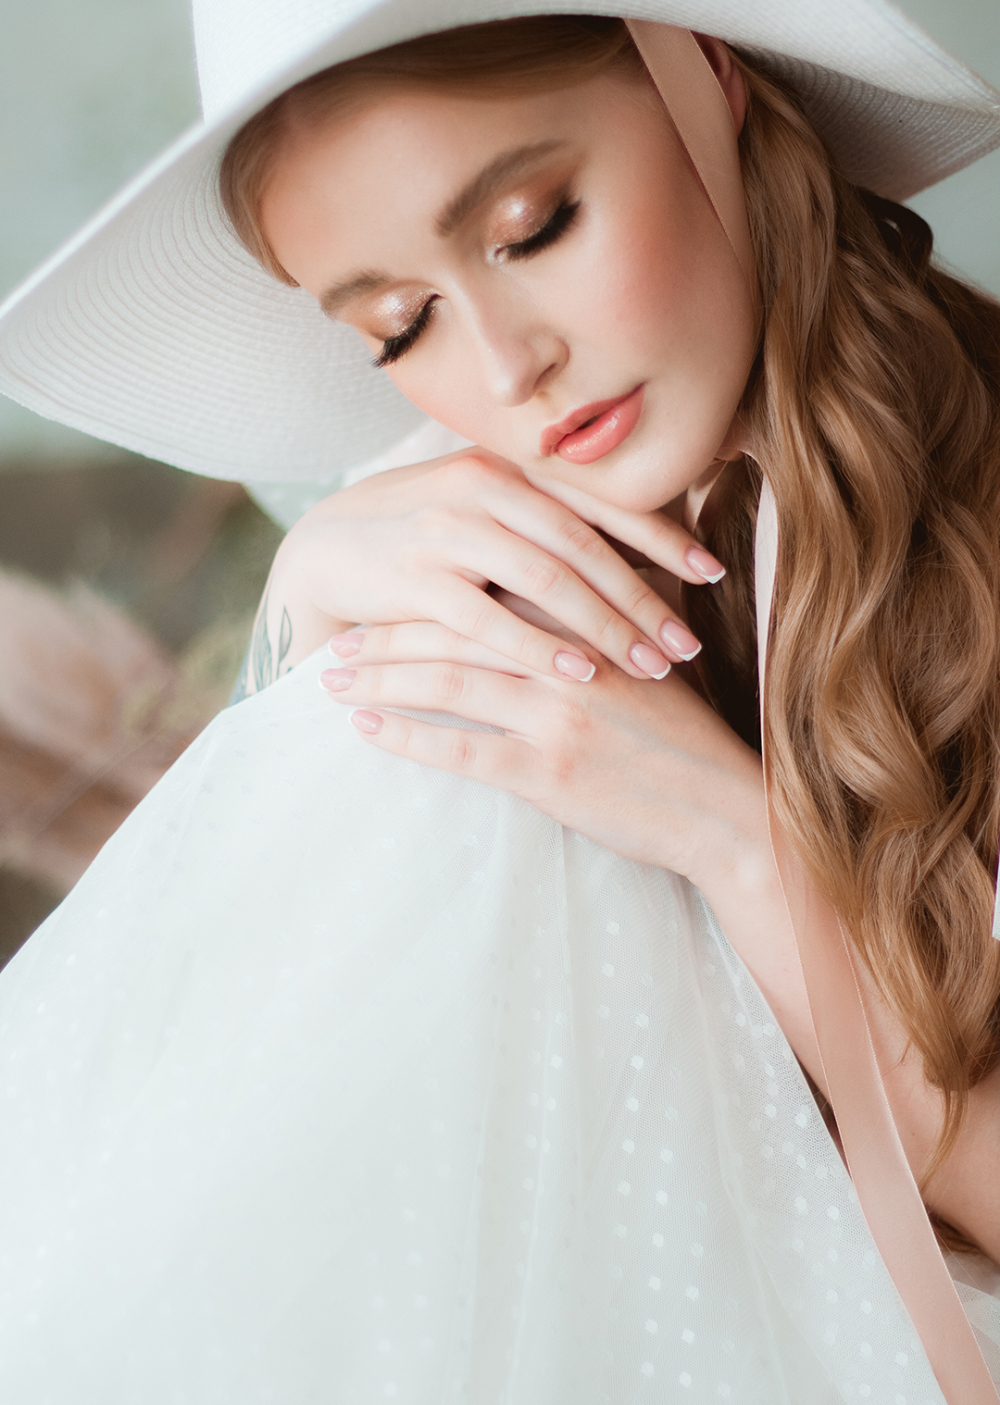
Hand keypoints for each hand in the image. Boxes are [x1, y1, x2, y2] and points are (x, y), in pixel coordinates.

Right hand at [249, 449, 725, 695]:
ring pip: (548, 580)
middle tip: (688, 644)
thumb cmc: (422, 538)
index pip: (600, 502)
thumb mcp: (485, 512)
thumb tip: (629, 553)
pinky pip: (491, 618)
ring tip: (651, 667)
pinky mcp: (417, 579)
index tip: (713, 571)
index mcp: (511, 470)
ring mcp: (450, 531)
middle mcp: (485, 489)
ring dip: (606, 627)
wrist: (326, 548)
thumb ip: (545, 523)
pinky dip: (539, 648)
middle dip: (644, 598)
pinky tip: (579, 675)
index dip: (661, 537)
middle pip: (586, 546)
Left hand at [319, 617, 764, 888]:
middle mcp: (567, 660)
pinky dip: (405, 737)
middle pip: (454, 629)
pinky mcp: (547, 771)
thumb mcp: (643, 665)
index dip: (427, 595)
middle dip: (386, 634)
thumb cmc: (685, 741)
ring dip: (380, 679)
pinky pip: (458, 749)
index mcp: (588, 624)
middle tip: (336, 642)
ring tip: (333, 682)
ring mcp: (556, 715)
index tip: (381, 599)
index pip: (489, 594)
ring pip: (446, 682)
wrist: (727, 810)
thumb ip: (590, 630)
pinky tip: (366, 728)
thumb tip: (531, 611)